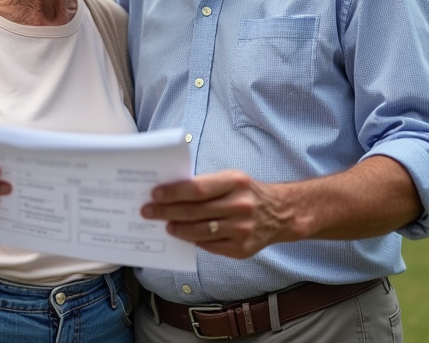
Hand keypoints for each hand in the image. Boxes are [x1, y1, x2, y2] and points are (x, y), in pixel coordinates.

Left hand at [141, 170, 299, 258]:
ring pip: (199, 232)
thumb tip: (171, 193)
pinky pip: (210, 246)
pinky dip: (194, 240)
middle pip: (194, 211)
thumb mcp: (231, 179)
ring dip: (178, 228)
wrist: (280, 214)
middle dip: (166, 211)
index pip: (196, 189)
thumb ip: (206, 185)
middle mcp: (240, 206)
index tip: (155, 194)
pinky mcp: (242, 249)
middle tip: (148, 211)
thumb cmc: (247, 193)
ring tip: (165, 225)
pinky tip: (184, 234)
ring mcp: (242, 229)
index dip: (173, 193)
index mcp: (235, 182)